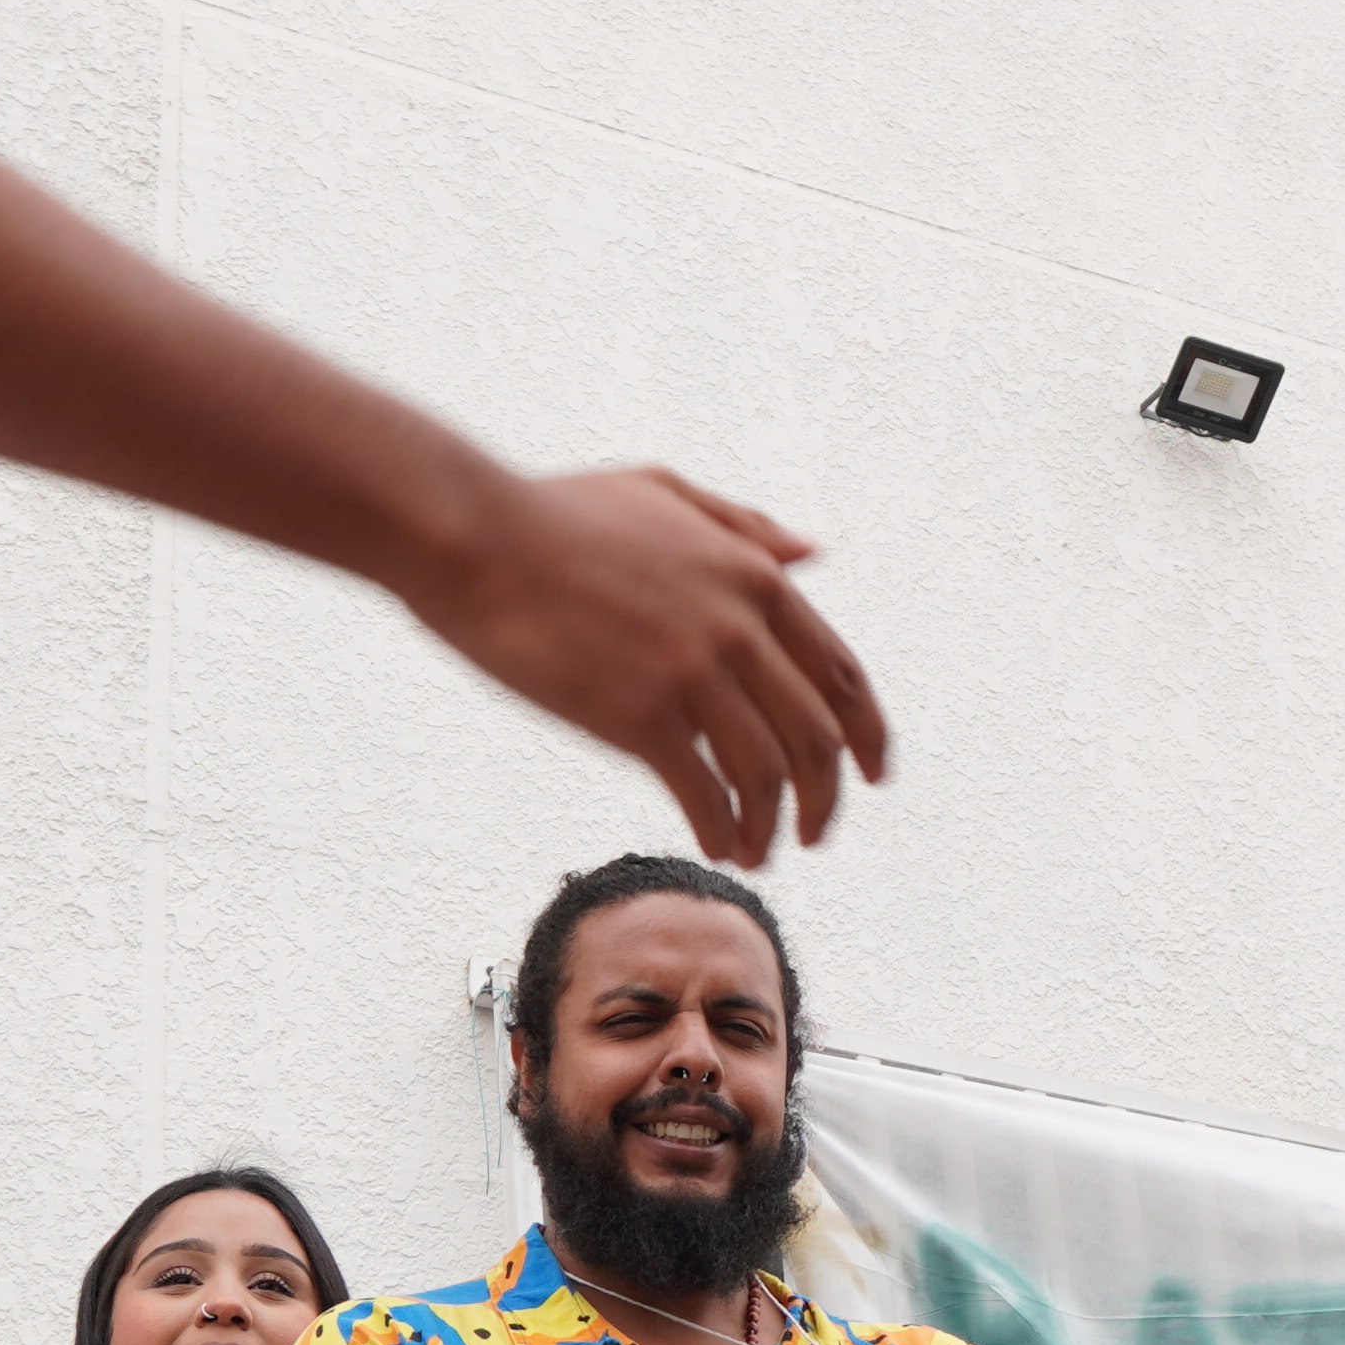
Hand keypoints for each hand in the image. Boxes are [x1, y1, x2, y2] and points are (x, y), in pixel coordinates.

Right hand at [404, 468, 889, 861]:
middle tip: (815, 832)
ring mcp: (693, 673)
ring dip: (773, 826)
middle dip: (826, 797)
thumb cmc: (555, 512)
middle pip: (817, 736)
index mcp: (753, 575)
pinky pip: (706, 793)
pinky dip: (723, 830)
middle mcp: (739, 627)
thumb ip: (743, 527)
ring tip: (759, 852)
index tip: (869, 774)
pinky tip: (717, 846)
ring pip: (767, 774)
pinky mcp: (640, 716)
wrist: (475, 537)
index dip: (867, 733)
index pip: (840, 673)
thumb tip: (812, 554)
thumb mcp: (664, 492)